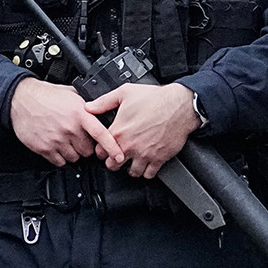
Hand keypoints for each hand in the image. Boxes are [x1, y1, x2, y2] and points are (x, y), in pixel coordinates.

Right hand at [10, 77, 124, 167]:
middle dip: (84, 146)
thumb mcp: (70, 94)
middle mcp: (69, 128)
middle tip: (77, 137)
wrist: (20, 99)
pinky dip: (60, 157)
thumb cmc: (44, 96)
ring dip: (72, 152)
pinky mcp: (45, 149)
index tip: (120, 156)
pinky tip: (55, 144)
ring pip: (75, 158)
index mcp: (79, 113)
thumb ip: (86, 105)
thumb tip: (101, 109)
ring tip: (64, 139)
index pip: (101, 134)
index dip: (113, 147)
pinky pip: (60, 162)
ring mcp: (57, 140)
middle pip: (88, 151)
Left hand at [84, 83, 200, 178]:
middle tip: (117, 156)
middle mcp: (130, 146)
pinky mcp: (159, 159)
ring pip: (131, 173)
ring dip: (130, 168)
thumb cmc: (154, 98)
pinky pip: (149, 174)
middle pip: (113, 166)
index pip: (100, 151)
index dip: (101, 150)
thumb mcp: (124, 93)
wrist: (179, 106)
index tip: (104, 147)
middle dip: (113, 162)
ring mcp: (145, 154)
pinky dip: (146, 172)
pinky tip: (146, 164)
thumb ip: (104, 102)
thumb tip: (88, 107)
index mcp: (119, 131)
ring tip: (131, 161)